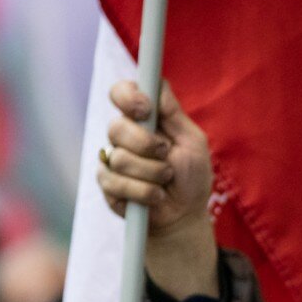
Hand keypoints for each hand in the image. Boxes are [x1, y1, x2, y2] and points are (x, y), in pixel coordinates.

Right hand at [98, 80, 218, 298]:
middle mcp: (125, 136)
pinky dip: (143, 192)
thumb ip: (174, 114)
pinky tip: (156, 197)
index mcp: (144, 119)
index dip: (128, 96)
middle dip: (145, 144)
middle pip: (117, 126)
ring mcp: (113, 160)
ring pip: (118, 158)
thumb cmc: (191, 178)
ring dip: (151, 173)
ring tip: (166, 181)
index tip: (145, 108)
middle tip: (165, 154)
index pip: (122, 93)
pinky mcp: (108, 186)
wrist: (184, 217)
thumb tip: (157, 83)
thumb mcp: (193, 143)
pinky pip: (115, 183)